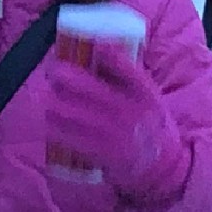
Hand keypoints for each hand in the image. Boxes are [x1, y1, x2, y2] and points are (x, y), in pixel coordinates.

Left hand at [45, 42, 192, 207]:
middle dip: (61, 73)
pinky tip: (52, 122)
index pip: (122, 64)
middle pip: (84, 84)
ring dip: (52, 100)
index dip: (103, 51)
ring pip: (67, 109)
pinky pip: (65, 135)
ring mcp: (112, 131)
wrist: (162, 166)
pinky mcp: (99, 151)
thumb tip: (99, 49)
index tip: (87, 45)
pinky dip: (54, 126)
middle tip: (53, 71)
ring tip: (49, 97)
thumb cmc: (151, 124)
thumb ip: (129, 76)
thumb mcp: (150, 97)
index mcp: (144, 92)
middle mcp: (127, 109)